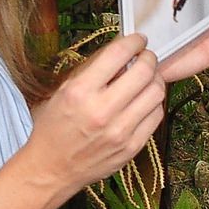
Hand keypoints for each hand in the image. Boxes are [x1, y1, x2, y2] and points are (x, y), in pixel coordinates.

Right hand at [21, 34, 164, 194]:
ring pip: (156, 92)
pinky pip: (156, 115)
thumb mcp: (63, 92)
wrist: (51, 169)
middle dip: (149, 58)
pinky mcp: (132, 147)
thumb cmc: (53, 128)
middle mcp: (101, 110)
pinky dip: (153, 103)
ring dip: (155, 79)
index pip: (118, 54)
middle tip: (145, 57)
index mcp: (80, 92)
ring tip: (147, 78)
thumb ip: (92, 71)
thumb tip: (122, 51)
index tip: (138, 40)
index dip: (134, 41)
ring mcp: (120, 131)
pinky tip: (144, 100)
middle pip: (144, 71)